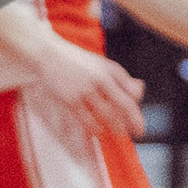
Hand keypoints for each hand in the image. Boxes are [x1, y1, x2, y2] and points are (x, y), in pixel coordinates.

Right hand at [30, 37, 146, 151]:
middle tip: (138, 133)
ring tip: (119, 133)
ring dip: (116, 126)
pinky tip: (99, 132)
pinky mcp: (70, 99)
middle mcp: (101, 79)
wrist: (47, 54)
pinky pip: (86, 119)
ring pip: (107, 114)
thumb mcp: (102, 64)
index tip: (139, 120)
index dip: (137, 107)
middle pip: (124, 104)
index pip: (132, 92)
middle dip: (134, 121)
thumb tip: (140, 87)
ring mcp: (85, 90)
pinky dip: (95, 128)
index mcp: (110, 70)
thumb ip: (121, 76)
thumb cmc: (76, 60)